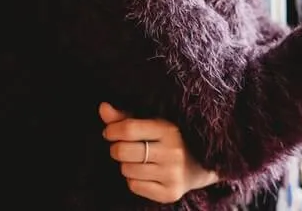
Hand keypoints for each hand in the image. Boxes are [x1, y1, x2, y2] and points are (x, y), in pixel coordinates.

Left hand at [99, 103, 219, 201]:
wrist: (199, 167)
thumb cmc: (169, 141)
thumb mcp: (153, 124)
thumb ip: (126, 117)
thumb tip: (102, 107)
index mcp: (169, 129)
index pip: (129, 129)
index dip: (112, 130)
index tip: (109, 131)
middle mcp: (172, 151)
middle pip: (123, 151)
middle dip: (117, 148)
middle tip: (122, 147)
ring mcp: (172, 174)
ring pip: (127, 170)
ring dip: (126, 165)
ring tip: (137, 160)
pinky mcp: (169, 193)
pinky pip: (134, 186)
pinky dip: (134, 180)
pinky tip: (144, 173)